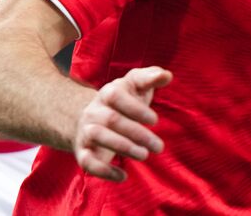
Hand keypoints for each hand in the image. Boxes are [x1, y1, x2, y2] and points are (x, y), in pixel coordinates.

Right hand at [75, 66, 172, 180]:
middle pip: (111, 119)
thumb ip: (150, 78)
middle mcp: (93, 111)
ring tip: (144, 155)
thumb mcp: (136, 86)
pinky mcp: (82, 152)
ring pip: (98, 136)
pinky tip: (123, 176)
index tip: (155, 120)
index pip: (116, 95)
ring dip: (123, 147)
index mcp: (108, 93)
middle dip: (137, 133)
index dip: (135, 108)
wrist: (92, 120)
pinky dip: (104, 171)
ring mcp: (86, 131)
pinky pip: (87, 162)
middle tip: (159, 146)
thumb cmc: (124, 102)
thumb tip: (167, 75)